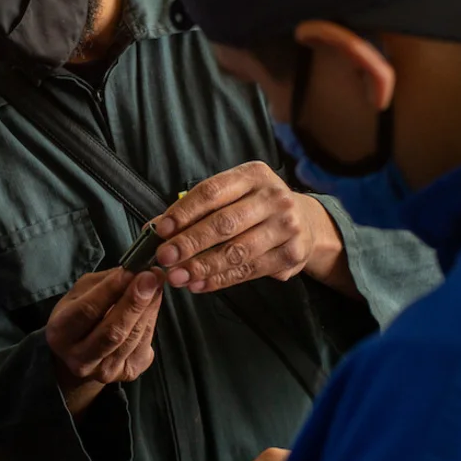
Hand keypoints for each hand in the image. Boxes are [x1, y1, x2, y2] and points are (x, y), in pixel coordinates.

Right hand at [45, 269, 163, 397]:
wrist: (81, 356)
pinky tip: (153, 302)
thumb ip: (103, 283)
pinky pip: (145, 344)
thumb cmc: (79, 317)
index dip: (110, 291)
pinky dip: (152, 320)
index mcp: (60, 334)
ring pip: (133, 338)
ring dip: (149, 308)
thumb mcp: (79, 294)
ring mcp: (105, 371)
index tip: (129, 271)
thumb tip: (133, 271)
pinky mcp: (128, 373)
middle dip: (134, 302)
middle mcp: (80, 359)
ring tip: (157, 283)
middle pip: (113, 331)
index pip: (87, 311)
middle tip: (151, 276)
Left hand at [153, 162, 342, 293]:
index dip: (184, 212)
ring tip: (177, 277)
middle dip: (189, 242)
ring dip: (202, 266)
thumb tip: (153, 228)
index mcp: (253, 175)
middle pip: (224, 223)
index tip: (161, 230)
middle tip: (164, 257)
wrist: (306, 222)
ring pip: (237, 251)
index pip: (212, 192)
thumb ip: (195, 209)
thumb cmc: (256, 207)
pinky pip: (249, 270)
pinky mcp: (291, 254)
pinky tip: (199, 285)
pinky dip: (220, 280)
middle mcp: (273, 197)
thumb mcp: (231, 195)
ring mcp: (286, 226)